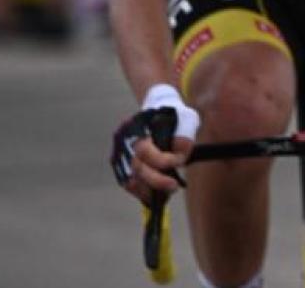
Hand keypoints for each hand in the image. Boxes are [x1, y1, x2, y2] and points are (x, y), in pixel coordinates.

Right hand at [110, 85, 199, 204]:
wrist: (159, 108)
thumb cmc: (174, 117)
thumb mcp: (185, 119)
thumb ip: (183, 138)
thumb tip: (179, 160)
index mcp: (138, 126)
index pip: (145, 150)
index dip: (163, 161)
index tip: (180, 162)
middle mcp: (124, 140)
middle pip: (136, 167)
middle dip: (156, 181)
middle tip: (173, 186)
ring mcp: (119, 152)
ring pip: (129, 179)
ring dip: (148, 191)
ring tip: (165, 195)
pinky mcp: (118, 163)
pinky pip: (127, 183)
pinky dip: (141, 191)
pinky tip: (154, 196)